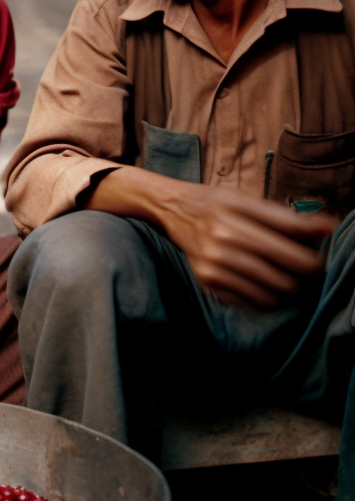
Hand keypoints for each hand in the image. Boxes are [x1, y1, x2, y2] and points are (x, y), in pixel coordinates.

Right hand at [161, 185, 337, 308]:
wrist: (171, 209)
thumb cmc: (214, 201)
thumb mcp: (247, 199)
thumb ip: (287, 217)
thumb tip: (328, 227)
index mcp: (235, 217)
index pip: (292, 250)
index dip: (314, 259)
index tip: (319, 259)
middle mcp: (222, 243)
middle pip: (285, 277)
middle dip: (304, 279)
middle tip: (307, 272)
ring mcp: (213, 265)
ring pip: (271, 294)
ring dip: (288, 290)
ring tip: (290, 279)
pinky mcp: (207, 280)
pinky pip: (250, 301)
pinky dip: (265, 297)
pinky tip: (265, 284)